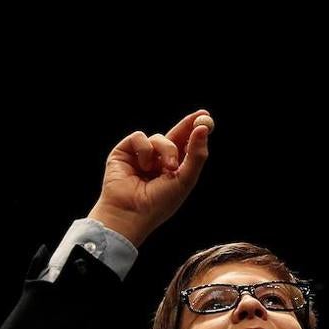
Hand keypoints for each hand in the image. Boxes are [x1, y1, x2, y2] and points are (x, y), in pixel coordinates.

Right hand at [87, 109, 211, 247]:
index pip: (184, 146)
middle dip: (186, 125)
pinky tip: (143, 166)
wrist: (131, 213)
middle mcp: (156, 162)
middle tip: (200, 115)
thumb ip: (196, 154)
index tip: (206, 118)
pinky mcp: (123, 153)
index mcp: (171, 170)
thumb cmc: (158, 204)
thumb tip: (203, 128)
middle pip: (173, 135)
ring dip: (166, 149)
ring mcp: (139, 157)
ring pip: (158, 137)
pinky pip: (139, 137)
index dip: (194, 132)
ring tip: (165, 168)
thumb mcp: (185, 179)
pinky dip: (145, 149)